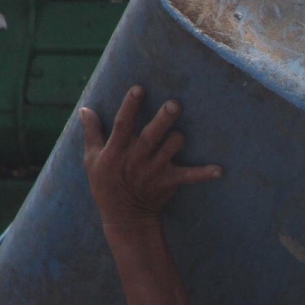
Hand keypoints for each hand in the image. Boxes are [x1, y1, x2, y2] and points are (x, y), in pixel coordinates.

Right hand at [81, 86, 221, 229]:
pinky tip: (220, 170)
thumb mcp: (91, 159)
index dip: (130, 106)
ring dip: (178, 139)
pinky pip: (190, 176)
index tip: (139, 88)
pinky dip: (204, 174)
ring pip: (172, 147)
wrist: (124, 216)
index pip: (123, 125)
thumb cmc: (106, 184)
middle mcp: (136, 159)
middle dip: (163, 119)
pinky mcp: (169, 182)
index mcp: (116, 151)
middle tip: (174, 104)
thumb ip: (92, 133)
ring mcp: (154, 170)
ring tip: (178, 135)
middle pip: (152, 135)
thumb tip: (85, 108)